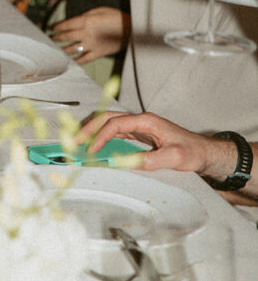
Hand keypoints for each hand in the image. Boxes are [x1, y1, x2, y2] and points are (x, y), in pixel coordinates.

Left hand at [50, 7, 129, 62]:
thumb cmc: (117, 17)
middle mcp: (86, 33)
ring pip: (73, 48)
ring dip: (63, 49)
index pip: (67, 24)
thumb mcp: (101, 10)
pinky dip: (76, 61)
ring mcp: (91, 44)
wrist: (131, 30)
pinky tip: (70, 62)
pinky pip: (84, 59)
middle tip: (51, 39)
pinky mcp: (98, 53)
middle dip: (58, 38)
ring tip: (56, 50)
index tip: (52, 28)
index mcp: (86, 21)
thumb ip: (87, 14)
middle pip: (68, 36)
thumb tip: (77, 19)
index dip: (58, 27)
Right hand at [76, 110, 235, 180]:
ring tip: (80, 141)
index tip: (91, 150)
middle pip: (108, 117)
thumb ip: (151, 160)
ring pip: (110, 123)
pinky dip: (103, 137)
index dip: (101, 136)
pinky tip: (96, 145)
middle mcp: (141, 121)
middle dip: (90, 127)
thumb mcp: (174, 158)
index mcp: (147, 121)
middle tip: (75, 140)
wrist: (205, 153)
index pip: (116, 124)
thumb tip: (126, 163)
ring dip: (94, 130)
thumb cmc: (193, 152)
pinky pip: (116, 132)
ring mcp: (140, 127)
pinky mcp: (140, 135)